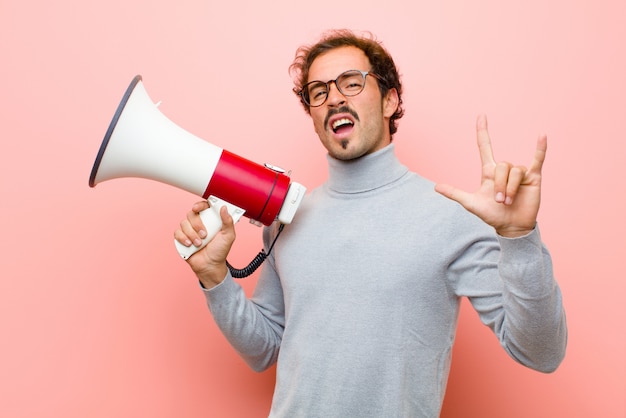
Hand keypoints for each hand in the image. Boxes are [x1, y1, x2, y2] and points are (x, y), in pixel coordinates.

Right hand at [174, 200, 235, 287]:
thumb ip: (228, 222)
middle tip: (204, 235)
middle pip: (191, 214)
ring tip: (199, 244)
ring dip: (191, 234)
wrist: (210, 265)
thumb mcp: (228, 236)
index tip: (197, 208)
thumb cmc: (220, 251)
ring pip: (183, 223)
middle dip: (197, 225)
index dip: (199, 205)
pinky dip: (183, 238)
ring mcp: (189, 230)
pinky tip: (190, 245)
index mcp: (210, 220)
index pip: (203, 207)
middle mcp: (199, 223)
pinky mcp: (182, 238)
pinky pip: (177, 232)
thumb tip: (224, 208)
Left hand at [434, 114, 546, 237]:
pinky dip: (540, 148)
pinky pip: (537, 159)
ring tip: (508, 202)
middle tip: (499, 201)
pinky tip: (542, 135)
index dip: (483, 132)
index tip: (481, 116)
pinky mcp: (533, 177)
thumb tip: (436, 187)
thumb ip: (455, 193)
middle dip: (500, 185)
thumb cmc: (492, 215)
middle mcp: (504, 170)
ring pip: (515, 170)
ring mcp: (519, 173)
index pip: (485, 147)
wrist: (510, 227)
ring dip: (510, 187)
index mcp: (489, 172)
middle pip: (502, 165)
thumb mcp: (471, 204)